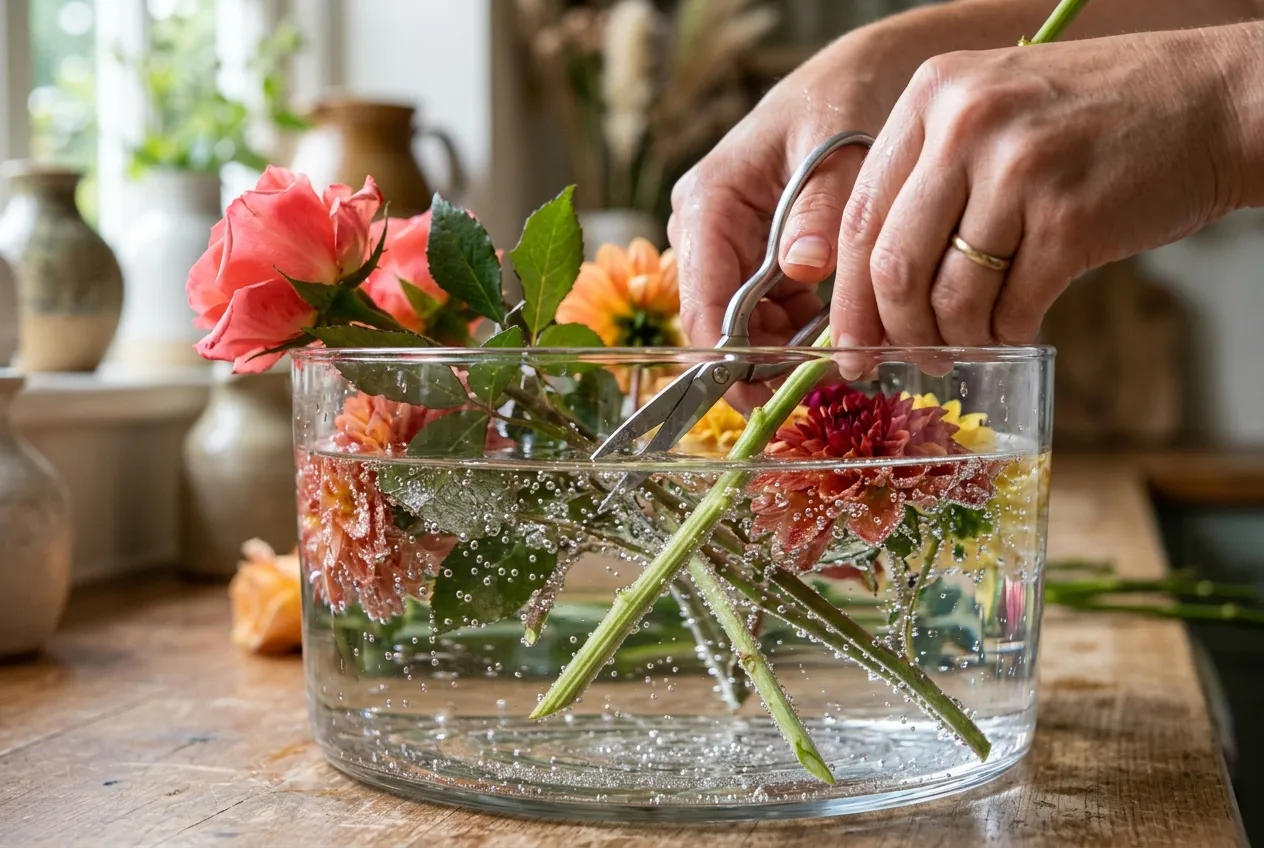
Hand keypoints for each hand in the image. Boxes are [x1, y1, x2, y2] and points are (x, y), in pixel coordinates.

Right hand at [668, 28, 914, 348]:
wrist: (857, 79)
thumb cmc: (841, 103)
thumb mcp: (837, 154)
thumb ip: (819, 212)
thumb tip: (801, 270)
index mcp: (709, 200)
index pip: (701, 298)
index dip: (725, 355)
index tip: (759, 394)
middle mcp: (704, 226)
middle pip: (716, 318)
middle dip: (762, 355)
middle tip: (818, 378)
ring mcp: (724, 242)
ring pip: (741, 320)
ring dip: (783, 343)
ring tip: (837, 347)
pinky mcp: (750, 253)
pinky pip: (764, 308)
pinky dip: (796, 324)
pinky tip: (833, 322)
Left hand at [831, 27, 1245, 347]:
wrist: (1209, 99)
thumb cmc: (1093, 118)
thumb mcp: (992, 111)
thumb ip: (929, 176)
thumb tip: (873, 288)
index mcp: (932, 95)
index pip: (858, 216)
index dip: (846, 295)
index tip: (847, 342)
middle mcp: (966, 125)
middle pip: (892, 264)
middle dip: (891, 332)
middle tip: (901, 361)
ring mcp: (1018, 171)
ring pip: (949, 295)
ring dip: (953, 340)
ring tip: (965, 347)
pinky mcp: (1069, 218)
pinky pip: (1012, 306)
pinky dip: (1006, 332)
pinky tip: (1014, 327)